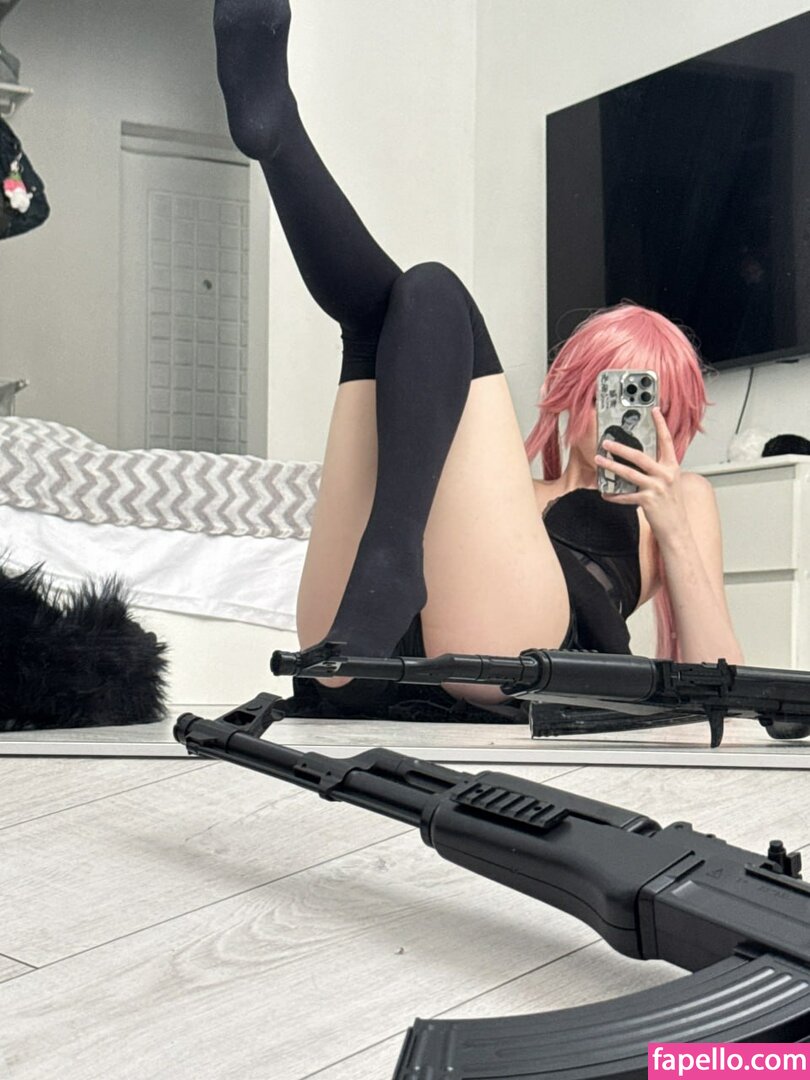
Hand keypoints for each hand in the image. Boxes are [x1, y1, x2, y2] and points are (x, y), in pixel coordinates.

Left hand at [595, 408, 688, 542]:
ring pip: (629, 473)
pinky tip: (605, 494)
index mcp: (672, 467)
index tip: (654, 410)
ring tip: (599, 460)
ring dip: (611, 466)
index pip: (666, 441)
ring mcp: (657, 488)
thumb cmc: (672, 506)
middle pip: (639, 456)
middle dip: (620, 448)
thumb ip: (658, 470)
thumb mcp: (670, 483)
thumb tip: (638, 460)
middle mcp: (665, 475)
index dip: (660, 424)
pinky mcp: (648, 501)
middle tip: (606, 442)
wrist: (677, 529)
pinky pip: (625, 496)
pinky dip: (614, 495)